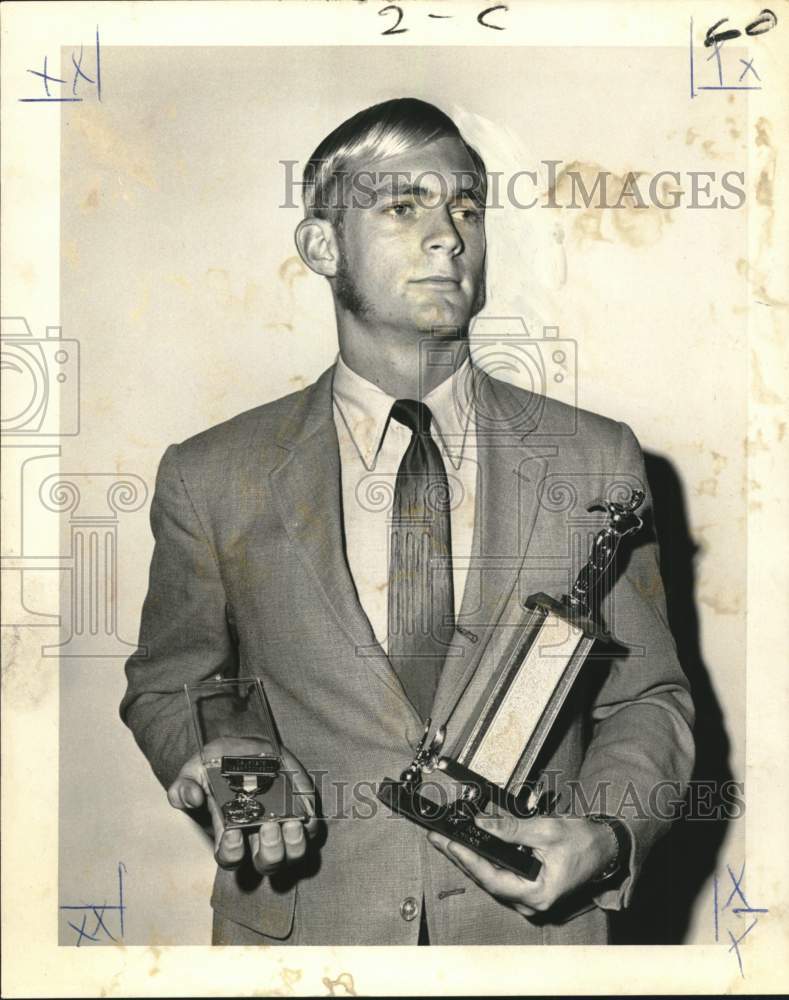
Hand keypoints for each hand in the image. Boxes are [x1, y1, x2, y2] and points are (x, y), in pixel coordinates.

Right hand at [167, 737, 317, 874]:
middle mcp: (258, 838)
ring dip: (294, 843)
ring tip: (292, 823)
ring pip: (294, 853)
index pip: (231, 859)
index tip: (232, 834)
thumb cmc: (216, 766)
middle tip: (268, 827)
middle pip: (268, 864)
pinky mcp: (302, 812)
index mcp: (229, 835)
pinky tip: (303, 811)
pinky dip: (310, 824)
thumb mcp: (194, 771)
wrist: (244, 747)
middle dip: (270, 851)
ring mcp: (283, 827)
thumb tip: (192, 798)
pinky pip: (313, 829)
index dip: (232, 853)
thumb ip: (184, 787)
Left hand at [428, 812, 616, 916]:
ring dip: (470, 859)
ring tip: (447, 841)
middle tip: (438, 839)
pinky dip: (485, 861)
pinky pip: (501, 876)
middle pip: (488, 881)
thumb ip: (511, 829)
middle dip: (462, 858)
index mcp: (538, 894)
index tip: (450, 844)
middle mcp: (532, 902)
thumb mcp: (544, 830)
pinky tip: (471, 848)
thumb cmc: (583, 841)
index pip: (493, 880)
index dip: (469, 861)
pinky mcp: (529, 888)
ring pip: (492, 879)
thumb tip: (482, 824)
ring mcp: (530, 897)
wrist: (604, 846)